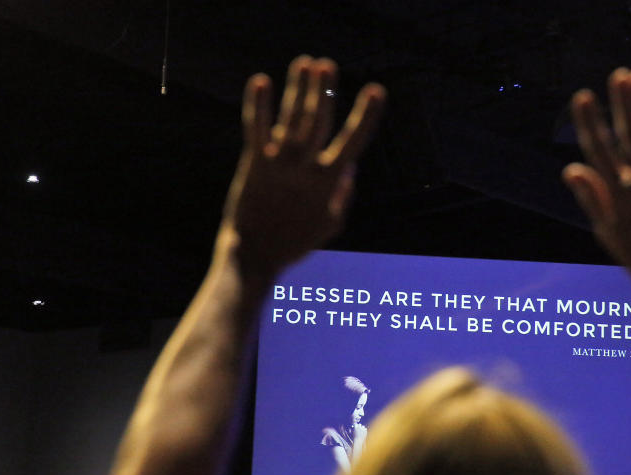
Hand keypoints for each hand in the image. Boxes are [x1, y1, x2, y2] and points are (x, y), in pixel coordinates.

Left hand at [221, 56, 385, 276]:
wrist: (255, 255)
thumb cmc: (295, 242)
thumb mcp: (330, 224)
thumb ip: (343, 196)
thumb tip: (352, 167)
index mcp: (329, 182)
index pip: (353, 141)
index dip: (366, 114)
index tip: (377, 90)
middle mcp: (306, 168)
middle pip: (318, 120)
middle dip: (324, 90)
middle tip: (327, 65)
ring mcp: (279, 165)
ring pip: (292, 118)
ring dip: (298, 88)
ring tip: (304, 62)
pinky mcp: (254, 164)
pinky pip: (256, 128)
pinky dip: (259, 104)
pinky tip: (261, 81)